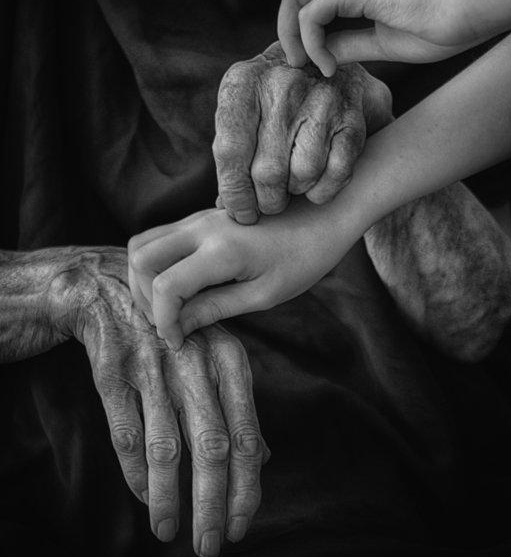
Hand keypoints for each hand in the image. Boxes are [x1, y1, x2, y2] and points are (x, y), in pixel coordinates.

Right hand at [46, 247, 268, 556]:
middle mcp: (196, 364)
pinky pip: (126, 433)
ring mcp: (153, 366)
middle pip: (212, 447)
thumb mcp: (217, 356)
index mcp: (230, 360)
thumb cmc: (175, 332)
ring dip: (169, 497)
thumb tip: (264, 459)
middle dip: (212, 503)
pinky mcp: (113, 371)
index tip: (240, 527)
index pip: (247, 435)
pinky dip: (134, 472)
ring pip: (166, 447)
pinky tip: (143, 497)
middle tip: (209, 546)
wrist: (111, 288)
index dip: (246, 487)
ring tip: (170, 532)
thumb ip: (239, 406)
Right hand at [128, 200, 350, 348]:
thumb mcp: (265, 294)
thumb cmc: (304, 257)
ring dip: (145, 277)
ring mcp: (198, 217)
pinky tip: (181, 285)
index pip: (165, 286)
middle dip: (144, 298)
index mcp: (221, 251)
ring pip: (143, 242)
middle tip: (170, 324)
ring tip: (170, 306)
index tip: (178, 342)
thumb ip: (215, 308)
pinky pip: (160, 235)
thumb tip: (178, 328)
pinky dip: (156, 263)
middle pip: (140, 258)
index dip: (163, 321)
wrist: (324, 213)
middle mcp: (202, 228)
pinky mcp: (201, 216)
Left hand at [213, 40, 391, 222]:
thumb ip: (232, 154)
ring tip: (291, 185)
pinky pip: (336, 172)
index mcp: (243, 82)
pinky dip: (323, 191)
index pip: (231, 153)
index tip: (241, 214)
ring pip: (303, 174)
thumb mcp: (243, 112)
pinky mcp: (352, 115)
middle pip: (268, 171)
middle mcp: (283, 85)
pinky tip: (314, 185)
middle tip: (268, 203)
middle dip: (267, 200)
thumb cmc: (271, 100)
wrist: (326, 63)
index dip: (235, 195)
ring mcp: (322, 98)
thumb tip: (225, 208)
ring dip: (295, 192)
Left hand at [277, 0, 494, 74]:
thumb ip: (349, 44)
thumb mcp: (381, 41)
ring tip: (309, 66)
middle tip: (299, 64)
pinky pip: (311, 14)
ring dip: (292, 35)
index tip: (310, 61)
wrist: (468, 11)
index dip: (298, 26)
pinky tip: (329, 66)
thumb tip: (322, 56)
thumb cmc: (438, 26)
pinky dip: (311, 43)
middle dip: (286, 28)